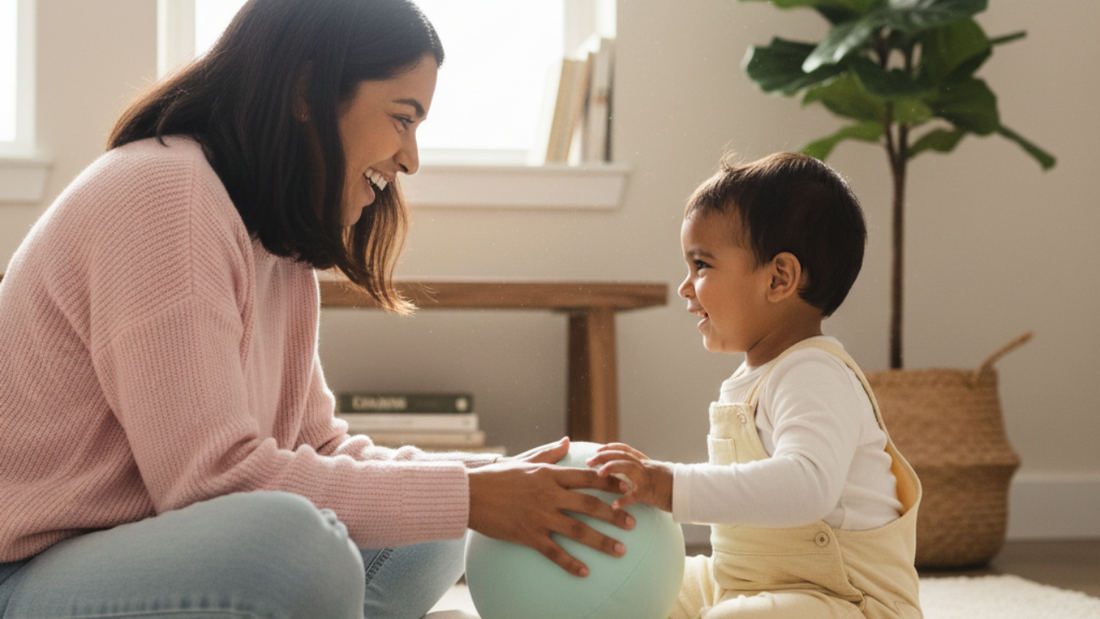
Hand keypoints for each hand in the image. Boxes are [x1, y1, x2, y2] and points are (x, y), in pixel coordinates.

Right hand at [467, 437, 635, 577]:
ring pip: (578, 530)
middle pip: (589, 505)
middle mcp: (549, 494)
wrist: (470, 493)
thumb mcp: (525, 460)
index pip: (587, 477)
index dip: (610, 482)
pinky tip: (585, 572)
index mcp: (550, 475)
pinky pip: (554, 552)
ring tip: (620, 550)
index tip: (627, 488)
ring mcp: (540, 516)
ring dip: (601, 541)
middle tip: (633, 524)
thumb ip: (549, 452)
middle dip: (614, 514)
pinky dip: (571, 563)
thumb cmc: (496, 476)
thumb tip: (568, 441)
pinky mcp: (528, 534)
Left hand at [586, 446, 673, 511]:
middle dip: (603, 456)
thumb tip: (630, 476)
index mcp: (645, 463)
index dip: (610, 447)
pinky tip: (614, 506)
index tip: (597, 449)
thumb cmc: (674, 486)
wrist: (691, 492)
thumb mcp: (657, 474)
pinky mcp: (651, 492)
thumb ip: (644, 473)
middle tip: (588, 461)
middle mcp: (645, 467)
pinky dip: (624, 499)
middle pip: (622, 455)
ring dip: (611, 468)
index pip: (625, 449)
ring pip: (628, 467)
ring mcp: (648, 478)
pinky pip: (636, 495)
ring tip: (598, 474)